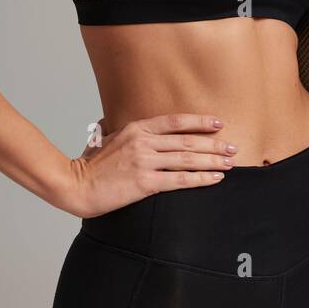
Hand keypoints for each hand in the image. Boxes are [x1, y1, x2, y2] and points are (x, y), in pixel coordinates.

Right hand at [63, 114, 237, 218]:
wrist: (76, 186)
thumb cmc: (88, 165)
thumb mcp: (101, 138)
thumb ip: (112, 128)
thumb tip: (110, 121)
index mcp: (135, 128)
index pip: (175, 121)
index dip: (199, 122)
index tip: (218, 124)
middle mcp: (143, 142)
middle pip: (187, 140)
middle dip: (214, 144)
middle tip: (232, 148)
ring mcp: (144, 161)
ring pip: (187, 159)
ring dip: (212, 161)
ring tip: (229, 163)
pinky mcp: (145, 182)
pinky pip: (180, 179)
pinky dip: (201, 178)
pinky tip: (214, 178)